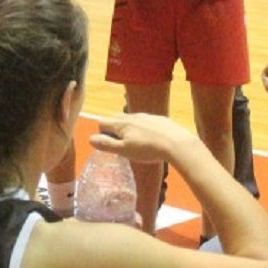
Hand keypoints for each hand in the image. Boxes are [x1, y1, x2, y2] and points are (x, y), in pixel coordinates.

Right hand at [89, 113, 207, 165]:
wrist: (177, 143)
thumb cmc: (148, 149)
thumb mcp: (124, 151)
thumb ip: (107, 145)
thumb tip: (90, 138)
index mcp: (121, 123)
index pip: (102, 122)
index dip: (101, 133)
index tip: (109, 145)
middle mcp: (132, 116)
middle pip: (116, 118)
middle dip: (113, 129)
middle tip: (120, 145)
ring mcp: (147, 116)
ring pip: (131, 119)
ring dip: (128, 129)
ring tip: (136, 144)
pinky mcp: (159, 119)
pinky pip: (145, 122)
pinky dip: (143, 129)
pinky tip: (151, 140)